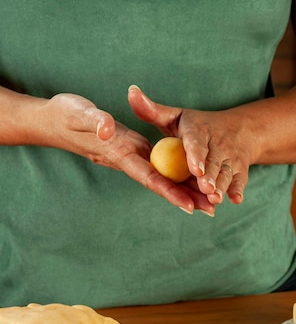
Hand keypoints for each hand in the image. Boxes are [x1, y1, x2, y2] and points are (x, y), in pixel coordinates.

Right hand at [39, 92, 214, 214]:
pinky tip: (195, 180)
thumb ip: (94, 120)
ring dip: (186, 190)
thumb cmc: (66, 115)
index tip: (188, 205)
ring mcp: (133, 157)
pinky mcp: (135, 150)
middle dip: (185, 198)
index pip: (148, 176)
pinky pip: (159, 166)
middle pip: (162, 184)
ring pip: (163, 178)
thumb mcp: (79, 113)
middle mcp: (129, 160)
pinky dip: (177, 175)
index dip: (169, 191)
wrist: (55, 121)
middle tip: (211, 210)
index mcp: (120, 154)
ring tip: (211, 203)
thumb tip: (108, 128)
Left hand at [128, 85, 250, 205]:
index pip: (196, 143)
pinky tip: (235, 199)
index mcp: (198, 130)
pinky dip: (238, 189)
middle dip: (210, 176)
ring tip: (215, 198)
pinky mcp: (240, 170)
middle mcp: (218, 144)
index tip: (195, 169)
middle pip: (213, 162)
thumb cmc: (198, 126)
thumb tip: (131, 92)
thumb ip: (152, 110)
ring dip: (222, 186)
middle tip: (205, 188)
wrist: (240, 129)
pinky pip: (240, 180)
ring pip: (226, 173)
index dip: (196, 155)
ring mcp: (231, 158)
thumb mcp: (176, 116)